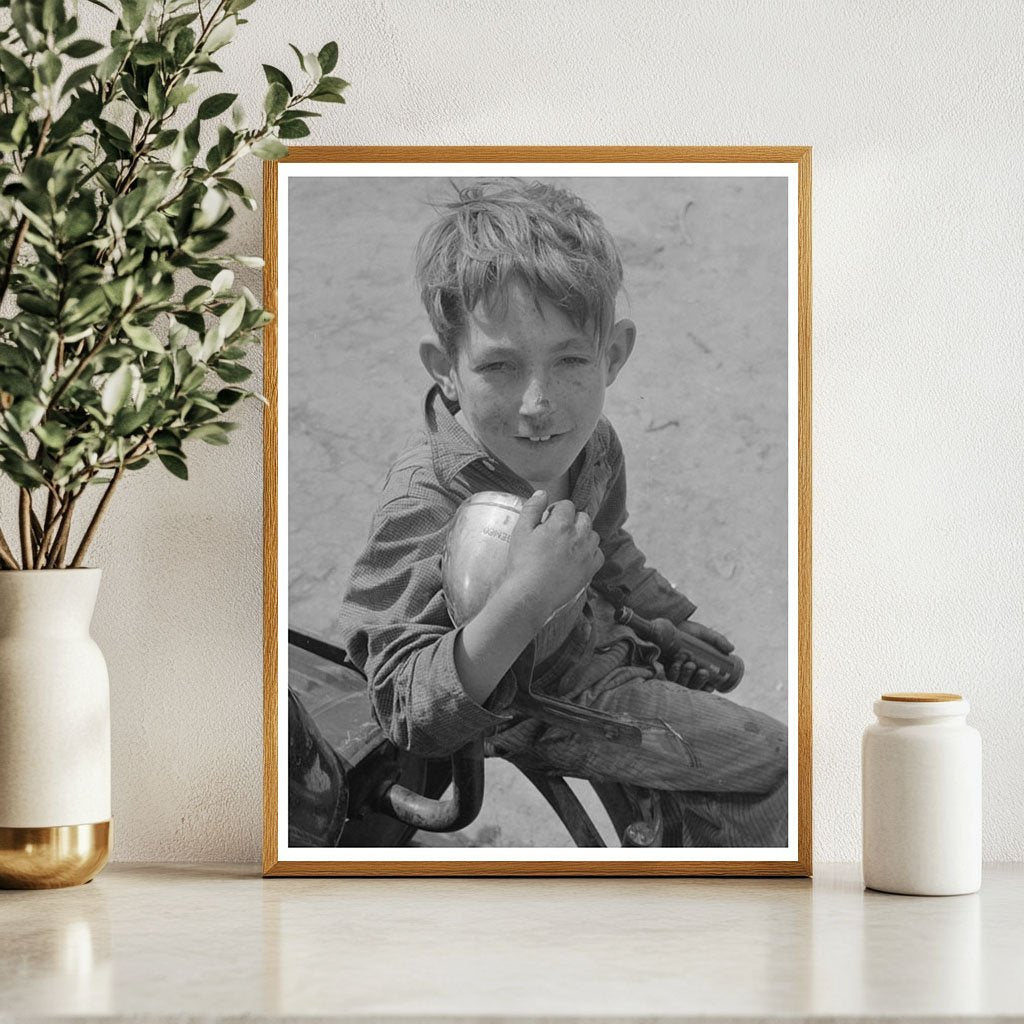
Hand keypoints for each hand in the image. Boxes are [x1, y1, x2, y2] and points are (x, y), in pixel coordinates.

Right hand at [501, 491, 603, 625]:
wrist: (530, 594)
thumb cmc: (522, 563)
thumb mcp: (520, 531)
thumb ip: (532, 509)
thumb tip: (542, 493)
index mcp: (561, 524)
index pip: (567, 505)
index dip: (557, 510)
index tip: (548, 519)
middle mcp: (579, 536)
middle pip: (583, 518)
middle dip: (572, 520)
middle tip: (557, 532)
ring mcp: (587, 554)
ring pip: (593, 535)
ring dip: (583, 535)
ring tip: (568, 545)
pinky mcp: (590, 570)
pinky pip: (598, 554)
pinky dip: (590, 553)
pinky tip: (577, 558)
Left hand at [654, 618, 733, 690]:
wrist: (667, 622)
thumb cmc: (686, 630)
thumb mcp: (703, 634)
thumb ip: (717, 640)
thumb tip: (732, 649)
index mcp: (696, 670)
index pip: (703, 686)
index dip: (707, 688)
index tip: (711, 685)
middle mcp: (684, 675)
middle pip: (692, 686)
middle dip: (698, 681)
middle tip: (702, 671)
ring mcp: (673, 673)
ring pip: (680, 682)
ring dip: (686, 676)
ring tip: (689, 664)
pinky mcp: (661, 668)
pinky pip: (667, 676)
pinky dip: (673, 672)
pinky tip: (676, 664)